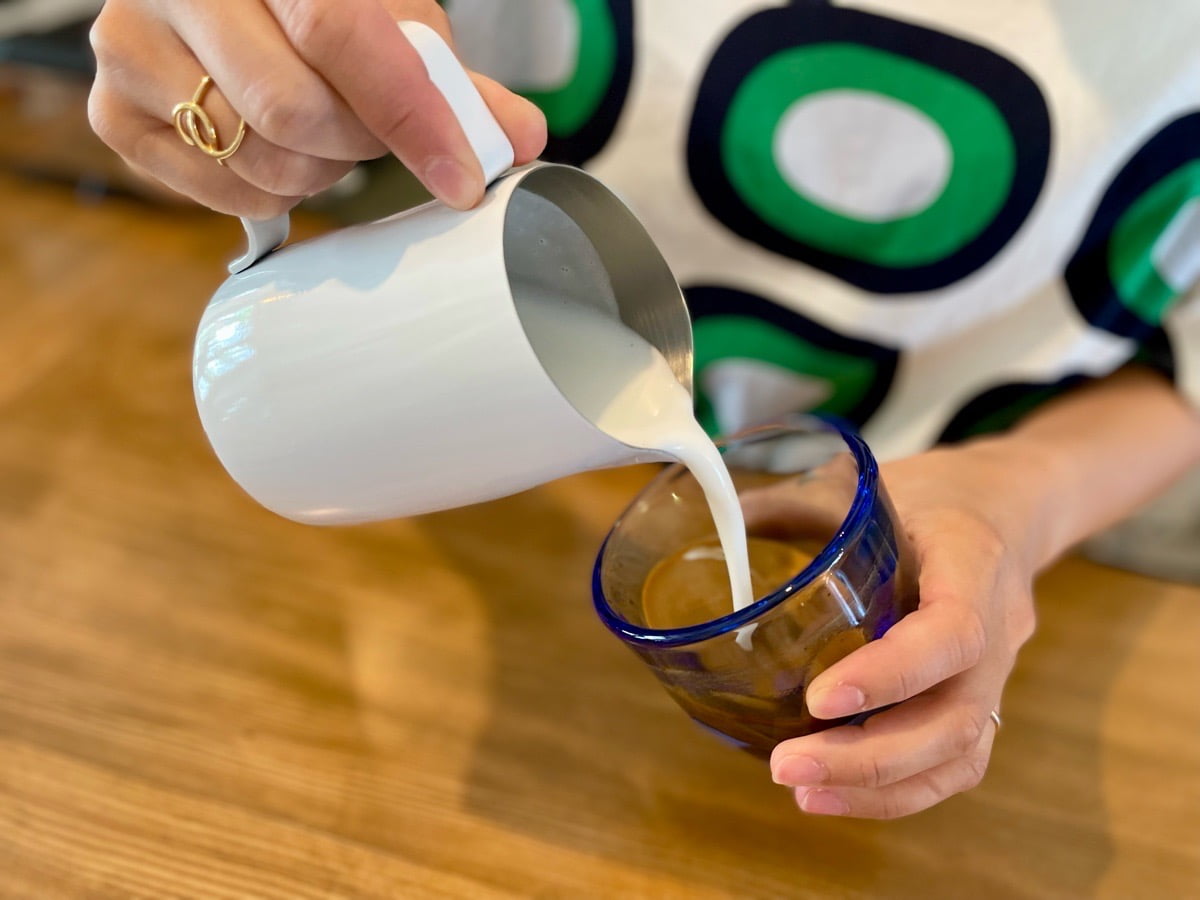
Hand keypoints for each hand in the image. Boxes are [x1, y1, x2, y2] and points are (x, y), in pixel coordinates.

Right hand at [88, 0, 546, 217]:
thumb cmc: (315, 3)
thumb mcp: (387, 15)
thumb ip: (449, 79)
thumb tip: (518, 137)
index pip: (339, 34)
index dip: (412, 115)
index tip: (463, 176)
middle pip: (293, 112)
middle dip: (360, 144)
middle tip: (375, 133)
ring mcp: (128, 49)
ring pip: (260, 160)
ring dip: (321, 172)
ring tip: (324, 135)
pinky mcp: (115, 115)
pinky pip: (224, 192)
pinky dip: (275, 193)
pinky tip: (276, 151)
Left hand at [768, 439, 1046, 817]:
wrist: (1011, 504)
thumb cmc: (936, 492)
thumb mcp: (874, 479)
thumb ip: (799, 503)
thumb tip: (715, 522)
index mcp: (973, 561)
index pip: (952, 631)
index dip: (890, 674)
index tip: (818, 698)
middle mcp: (999, 627)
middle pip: (955, 718)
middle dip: (868, 757)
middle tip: (787, 764)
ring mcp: (998, 671)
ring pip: (960, 752)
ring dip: (878, 786)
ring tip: (802, 790)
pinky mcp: (981, 698)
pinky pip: (956, 762)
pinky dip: (896, 791)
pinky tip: (833, 795)